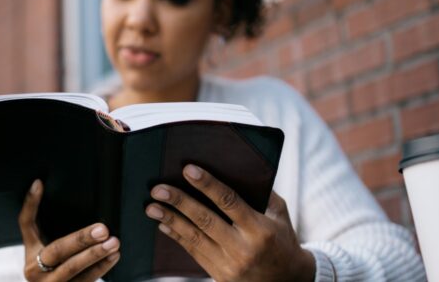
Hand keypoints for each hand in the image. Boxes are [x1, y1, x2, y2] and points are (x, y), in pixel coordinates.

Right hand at [19, 180, 120, 280]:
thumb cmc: (48, 266)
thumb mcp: (40, 245)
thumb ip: (39, 221)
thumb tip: (39, 184)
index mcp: (30, 254)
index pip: (26, 224)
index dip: (31, 204)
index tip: (39, 184)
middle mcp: (36, 271)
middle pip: (57, 251)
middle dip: (81, 239)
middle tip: (102, 230)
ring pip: (73, 269)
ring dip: (96, 255)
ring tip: (113, 243)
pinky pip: (86, 280)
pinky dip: (101, 268)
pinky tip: (113, 257)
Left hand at [145, 165, 314, 281]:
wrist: (287, 281)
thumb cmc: (283, 240)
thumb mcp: (280, 215)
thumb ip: (262, 193)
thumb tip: (239, 167)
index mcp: (260, 230)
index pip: (229, 202)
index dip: (208, 185)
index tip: (189, 169)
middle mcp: (243, 248)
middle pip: (205, 220)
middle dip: (179, 202)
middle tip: (158, 189)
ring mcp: (229, 265)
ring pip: (194, 238)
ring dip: (170, 220)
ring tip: (151, 206)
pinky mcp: (219, 275)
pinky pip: (193, 252)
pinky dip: (177, 236)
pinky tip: (164, 224)